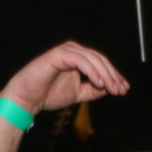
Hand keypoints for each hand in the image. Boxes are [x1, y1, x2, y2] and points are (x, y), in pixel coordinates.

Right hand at [0, 41, 128, 114]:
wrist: (27, 100)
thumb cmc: (48, 94)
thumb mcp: (78, 93)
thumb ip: (93, 89)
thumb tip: (110, 88)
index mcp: (78, 58)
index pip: (101, 64)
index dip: (114, 75)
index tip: (124, 89)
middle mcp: (73, 51)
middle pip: (100, 60)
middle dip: (112, 75)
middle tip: (120, 90)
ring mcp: (65, 51)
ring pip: (92, 59)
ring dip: (105, 74)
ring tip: (112, 88)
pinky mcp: (58, 55)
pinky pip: (80, 61)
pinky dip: (92, 71)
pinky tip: (99, 83)